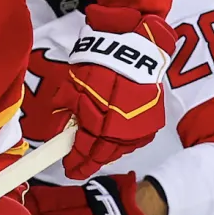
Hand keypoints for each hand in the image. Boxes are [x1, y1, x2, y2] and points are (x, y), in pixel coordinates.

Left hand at [52, 4, 176, 178]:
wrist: (134, 47)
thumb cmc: (102, 63)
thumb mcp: (76, 85)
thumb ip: (69, 108)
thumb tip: (62, 125)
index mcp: (100, 124)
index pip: (85, 150)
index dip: (76, 161)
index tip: (68, 167)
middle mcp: (122, 131)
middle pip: (103, 155)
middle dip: (89, 161)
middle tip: (79, 165)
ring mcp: (139, 128)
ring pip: (119, 149)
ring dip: (106, 152)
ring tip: (94, 153)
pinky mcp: (151, 121)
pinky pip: (134, 139)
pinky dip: (122, 142)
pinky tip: (113, 141)